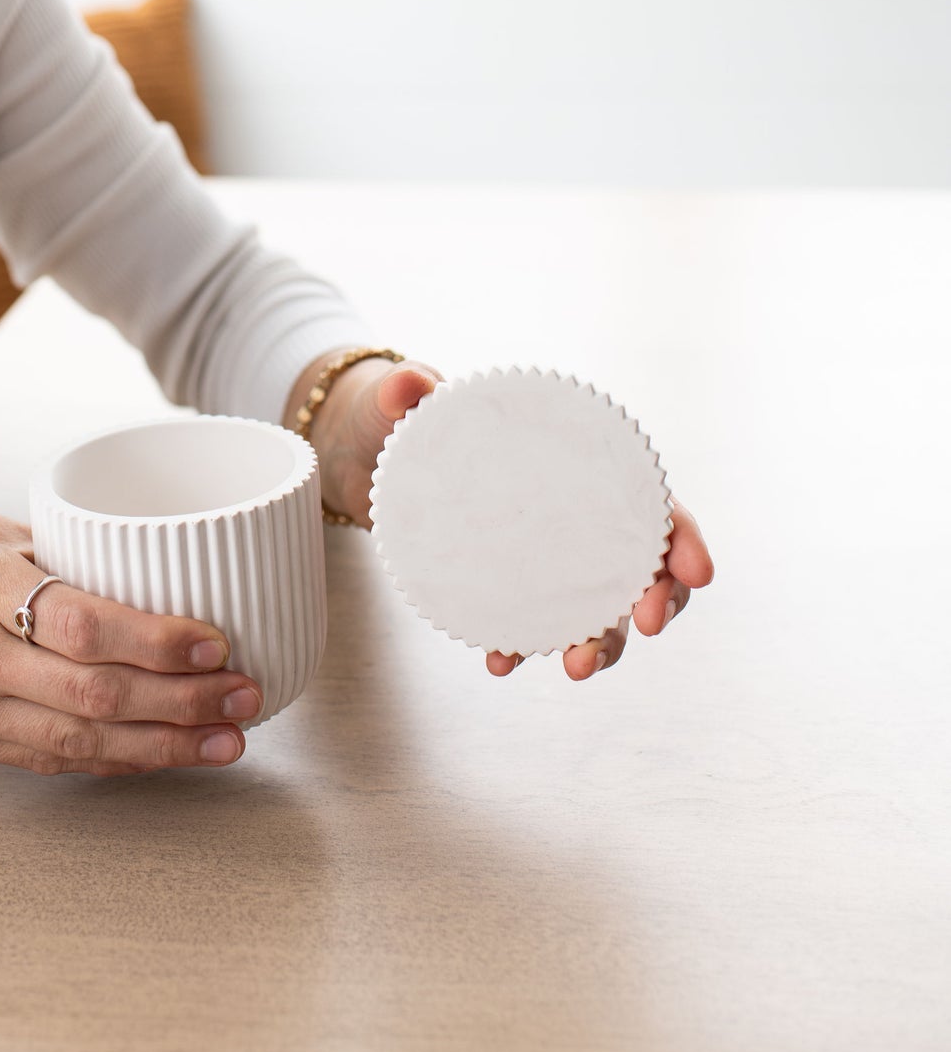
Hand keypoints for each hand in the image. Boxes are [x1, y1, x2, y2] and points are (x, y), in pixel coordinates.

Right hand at [0, 510, 261, 774]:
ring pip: (81, 743)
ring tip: (227, 739)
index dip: (158, 642)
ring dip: (164, 745)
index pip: (83, 624)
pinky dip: (114, 760)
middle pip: (96, 695)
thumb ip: (51, 550)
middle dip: (183, 702)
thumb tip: (141, 563)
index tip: (216, 642)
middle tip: (246, 697)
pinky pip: (50, 759)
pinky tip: (163, 754)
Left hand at [306, 357, 715, 684]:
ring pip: (597, 606)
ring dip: (600, 641)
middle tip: (645, 628)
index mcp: (572, 458)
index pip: (651, 499)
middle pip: (641, 563)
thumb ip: (404, 393)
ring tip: (575, 667)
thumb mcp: (393, 400)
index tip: (696, 572)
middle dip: (657, 601)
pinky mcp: (503, 582)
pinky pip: (531, 623)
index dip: (682, 537)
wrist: (355, 450)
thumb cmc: (395, 413)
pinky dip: (524, 646)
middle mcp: (570, 510)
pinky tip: (500, 662)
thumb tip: (409, 383)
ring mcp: (542, 552)